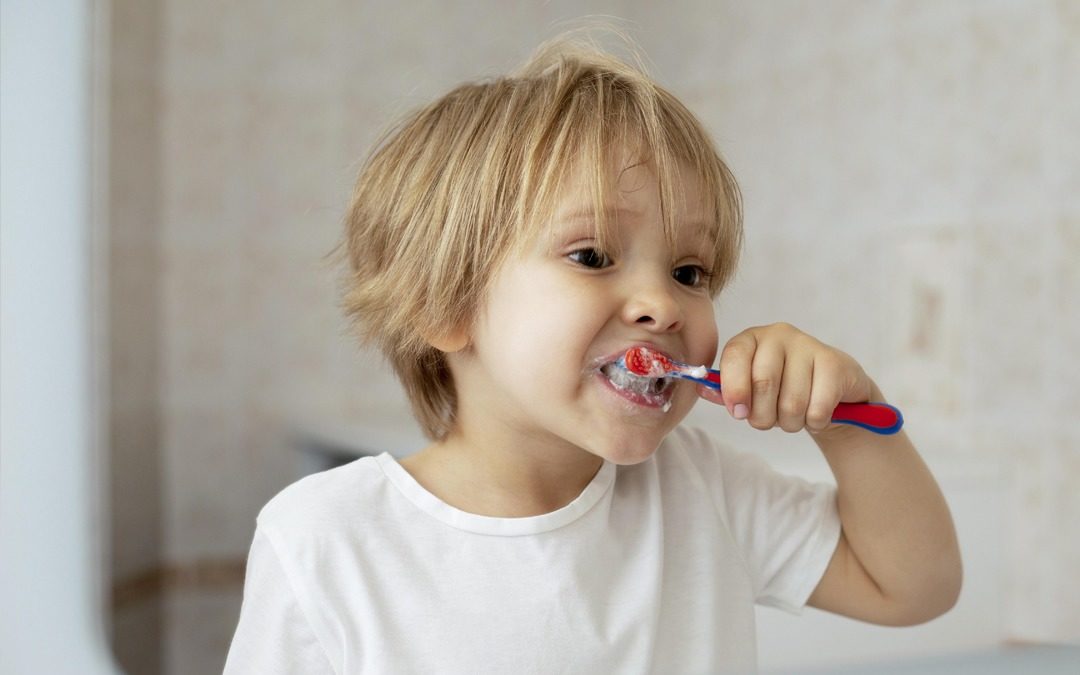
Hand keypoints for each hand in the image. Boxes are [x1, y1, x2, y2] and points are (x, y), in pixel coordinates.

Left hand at [698, 323, 873, 433]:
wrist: (833, 391)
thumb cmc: (783, 389)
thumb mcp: (751, 389)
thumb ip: (727, 391)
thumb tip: (700, 389)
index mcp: (751, 339)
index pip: (734, 357)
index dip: (734, 389)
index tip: (738, 413)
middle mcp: (778, 335)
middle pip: (763, 383)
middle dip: (763, 416)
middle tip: (770, 420)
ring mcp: (809, 345)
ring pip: (791, 402)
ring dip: (791, 422)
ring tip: (795, 416)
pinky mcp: (834, 363)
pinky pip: (817, 409)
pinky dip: (814, 422)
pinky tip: (816, 413)